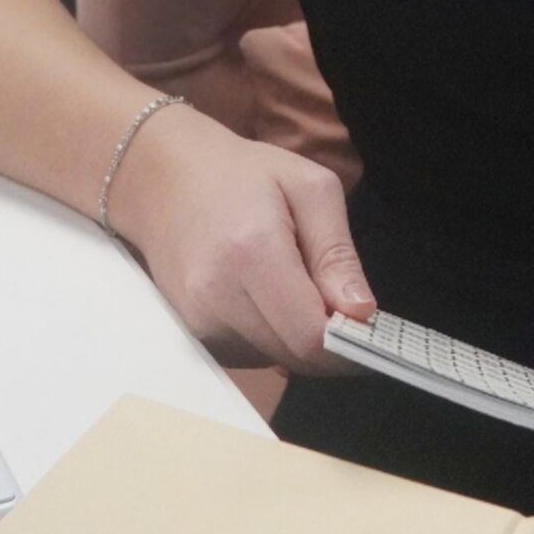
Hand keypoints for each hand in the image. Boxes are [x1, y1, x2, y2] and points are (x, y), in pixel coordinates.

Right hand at [109, 104, 375, 375]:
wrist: (162, 177)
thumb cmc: (242, 174)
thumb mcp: (309, 188)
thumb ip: (337, 252)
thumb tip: (360, 311)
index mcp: (252, 253)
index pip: (308, 335)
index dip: (348, 343)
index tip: (371, 328)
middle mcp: (215, 297)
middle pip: (293, 355)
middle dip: (328, 341)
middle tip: (342, 305)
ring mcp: (195, 320)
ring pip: (273, 359)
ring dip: (298, 338)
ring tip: (297, 287)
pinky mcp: (188, 332)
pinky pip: (248, 354)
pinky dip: (270, 336)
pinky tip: (267, 296)